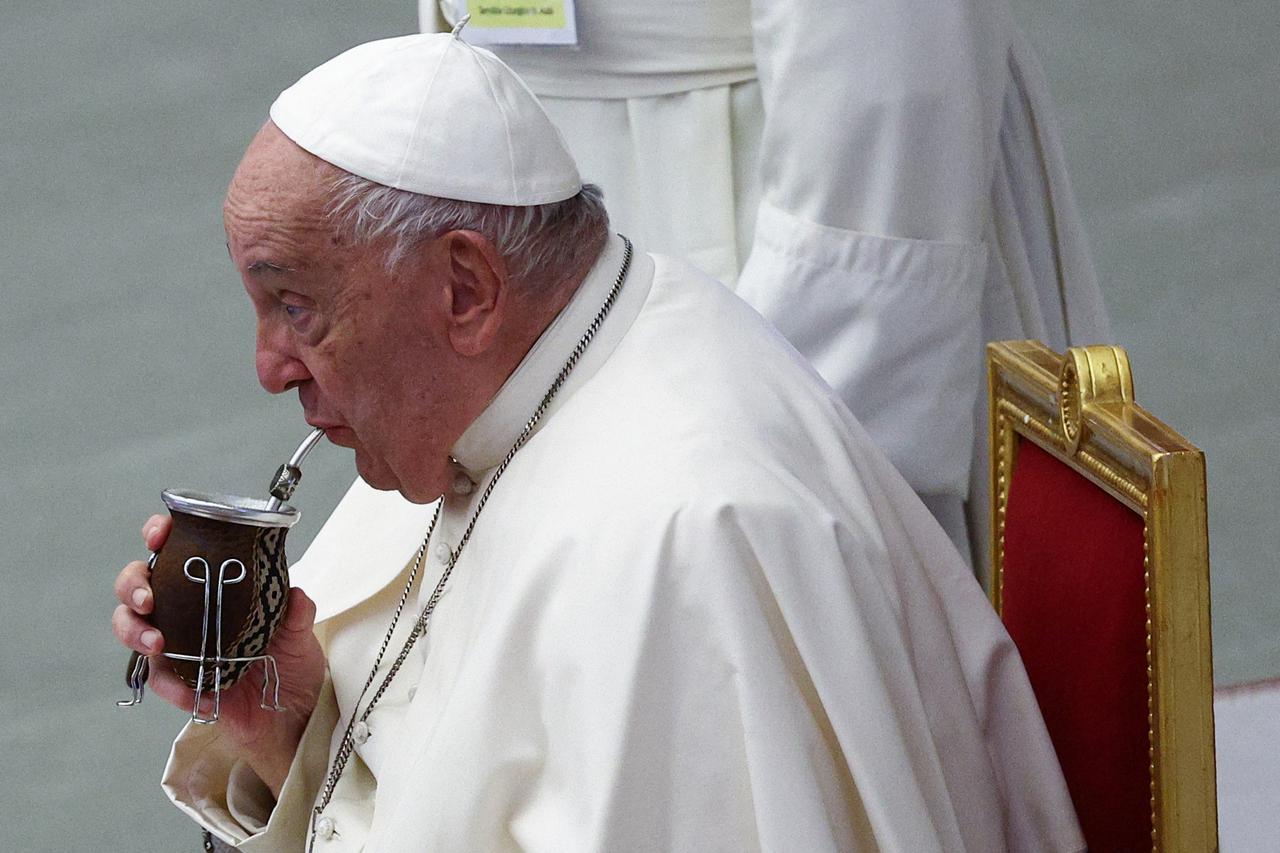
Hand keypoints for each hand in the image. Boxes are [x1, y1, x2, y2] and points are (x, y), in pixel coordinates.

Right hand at [112, 514, 326, 796]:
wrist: (293, 713)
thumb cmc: (290, 661)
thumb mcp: (299, 632)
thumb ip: (297, 612)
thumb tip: (297, 595)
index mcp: (210, 584)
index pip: (173, 550)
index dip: (158, 536)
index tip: (159, 534)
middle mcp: (185, 611)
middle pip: (137, 587)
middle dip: (133, 586)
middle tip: (149, 598)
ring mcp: (176, 646)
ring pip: (132, 628)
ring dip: (134, 631)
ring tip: (157, 642)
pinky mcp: (178, 683)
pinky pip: (160, 679)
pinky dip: (171, 684)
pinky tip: (193, 691)